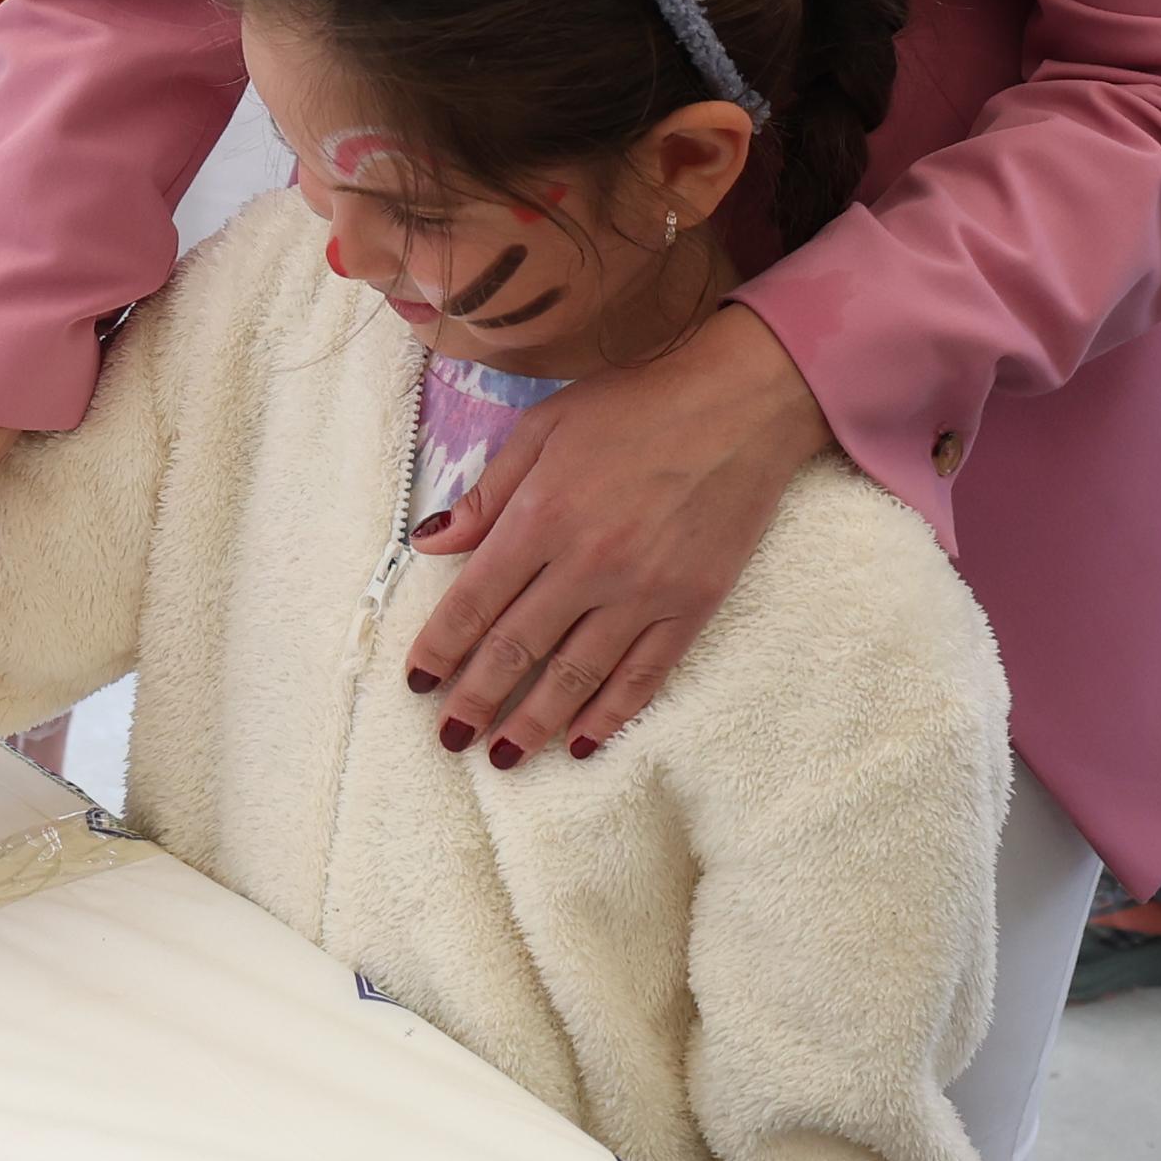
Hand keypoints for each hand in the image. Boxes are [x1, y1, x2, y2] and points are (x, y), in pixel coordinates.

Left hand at [407, 304, 834, 764]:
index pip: (473, 601)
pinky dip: (610, 715)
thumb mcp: (545, 426)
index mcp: (542, 515)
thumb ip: (488, 491)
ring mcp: (643, 592)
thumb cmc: (637, 404)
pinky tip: (582, 743)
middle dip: (475, 700)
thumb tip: (430, 542)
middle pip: (516, 649)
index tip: (417, 681)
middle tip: (449, 737)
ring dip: (532, 723)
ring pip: (574, 676)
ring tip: (502, 757)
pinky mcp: (690, 606)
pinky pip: (643, 676)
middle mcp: (587, 563)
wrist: (743, 403)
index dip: (439, 648)